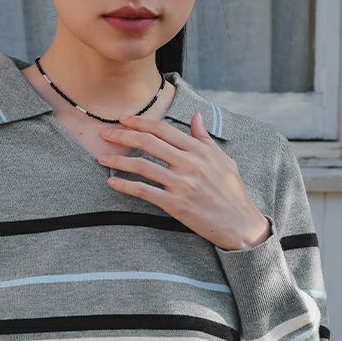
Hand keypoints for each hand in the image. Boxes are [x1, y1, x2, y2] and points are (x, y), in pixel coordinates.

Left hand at [96, 111, 271, 250]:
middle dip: (122, 135)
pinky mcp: (175, 204)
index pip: (163, 130)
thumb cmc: (231, 191)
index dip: (140, 122)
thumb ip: (205, 138)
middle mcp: (189, 163)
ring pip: (142, 165)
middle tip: (104, 133)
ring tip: (101, 158)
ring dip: (118, 160)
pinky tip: (112, 182)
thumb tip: (196, 116)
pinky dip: (125, 186)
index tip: (122, 119)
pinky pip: (144, 191)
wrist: (240, 223)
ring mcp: (181, 184)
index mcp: (199, 150)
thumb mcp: (223, 159)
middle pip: (148, 143)